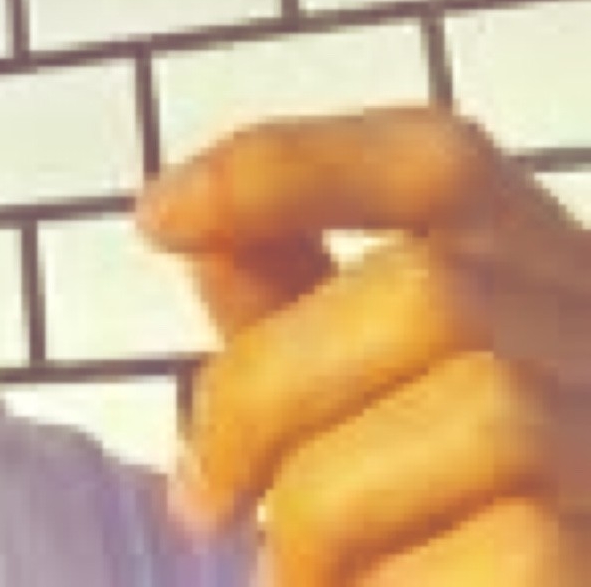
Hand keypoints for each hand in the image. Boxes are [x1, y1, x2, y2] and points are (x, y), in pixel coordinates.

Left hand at [135, 106, 590, 584]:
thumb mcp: (376, 406)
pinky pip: (524, 552)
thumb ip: (302, 315)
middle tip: (204, 495)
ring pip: (484, 412)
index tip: (158, 217)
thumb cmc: (454, 546)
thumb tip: (197, 234)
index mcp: (548, 280)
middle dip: (271, 391)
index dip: (293, 169)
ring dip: (330, 510)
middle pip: (434, 289)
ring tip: (290, 577)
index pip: (439, 162)